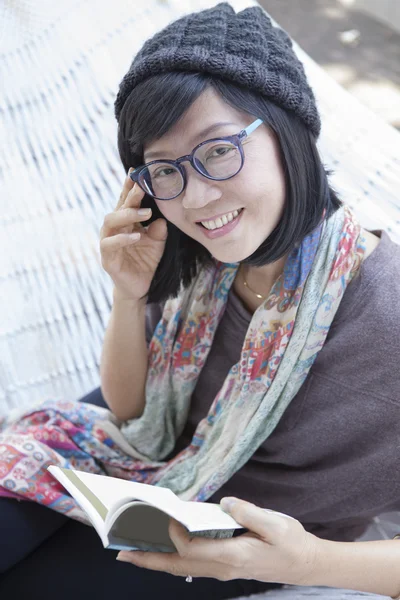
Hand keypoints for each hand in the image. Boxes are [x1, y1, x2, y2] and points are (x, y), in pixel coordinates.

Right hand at [100, 169, 167, 300]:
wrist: (139, 287)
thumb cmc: (145, 261)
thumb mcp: (157, 244)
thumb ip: (159, 230)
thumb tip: (162, 219)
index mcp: (125, 223)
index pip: (125, 201)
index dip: (129, 186)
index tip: (136, 171)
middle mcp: (113, 229)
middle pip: (118, 207)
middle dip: (130, 195)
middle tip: (143, 187)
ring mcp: (108, 243)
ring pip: (110, 222)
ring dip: (127, 215)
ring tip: (145, 213)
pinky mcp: (107, 258)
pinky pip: (110, 244)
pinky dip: (123, 239)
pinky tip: (136, 236)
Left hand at [116, 497, 319, 584]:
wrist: (305, 564)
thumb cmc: (292, 543)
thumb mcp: (276, 524)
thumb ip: (249, 513)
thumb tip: (225, 503)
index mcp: (232, 556)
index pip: (191, 547)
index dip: (172, 532)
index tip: (159, 515)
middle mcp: (222, 567)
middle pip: (177, 564)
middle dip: (148, 558)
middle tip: (122, 552)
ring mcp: (222, 570)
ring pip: (181, 567)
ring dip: (156, 560)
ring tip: (133, 552)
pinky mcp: (224, 567)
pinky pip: (191, 565)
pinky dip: (172, 558)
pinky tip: (163, 550)